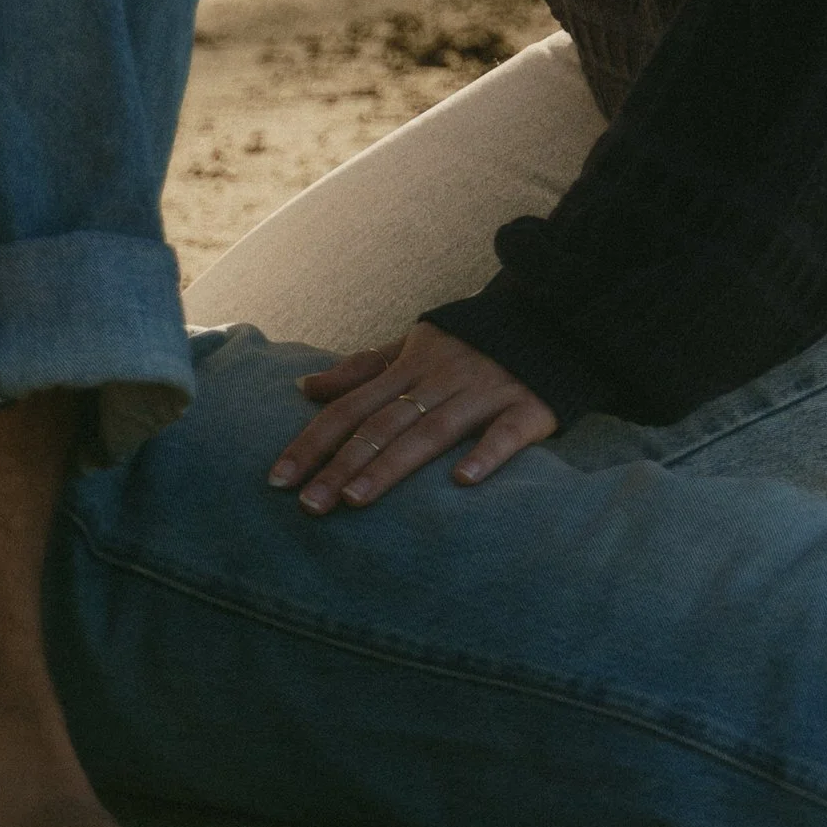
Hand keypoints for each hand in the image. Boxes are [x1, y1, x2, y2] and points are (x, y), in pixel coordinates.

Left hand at [267, 322, 555, 514]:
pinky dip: (484, 454)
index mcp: (410, 365)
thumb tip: (306, 387)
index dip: (313, 441)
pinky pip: (504, 433)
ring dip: (391, 465)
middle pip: (383, 424)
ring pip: (431, 430)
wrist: (548, 320)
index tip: (278, 479)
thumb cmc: (470, 343)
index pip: (350, 407)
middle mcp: (440, 378)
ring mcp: (484, 392)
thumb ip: (362, 369)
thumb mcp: (413, 346)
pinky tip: (460, 482)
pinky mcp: (527, 408)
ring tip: (355, 499)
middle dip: (341, 464)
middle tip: (307, 506)